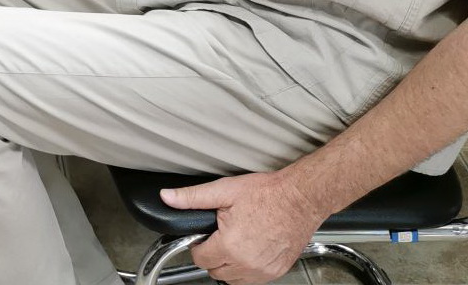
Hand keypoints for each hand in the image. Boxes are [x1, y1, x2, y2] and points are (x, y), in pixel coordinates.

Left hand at [161, 172, 322, 283]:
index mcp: (230, 245)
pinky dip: (246, 269)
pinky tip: (248, 250)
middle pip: (215, 271)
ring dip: (228, 265)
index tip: (202, 237)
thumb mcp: (224, 190)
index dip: (197, 246)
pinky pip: (253, 279)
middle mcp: (247, 264)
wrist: (299, 199)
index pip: (200, 259)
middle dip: (212, 255)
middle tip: (218, 236)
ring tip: (233, 242)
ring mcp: (263, 271)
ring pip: (233, 279)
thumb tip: (168, 197)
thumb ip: (192, 197)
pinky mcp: (276, 272)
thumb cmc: (266, 194)